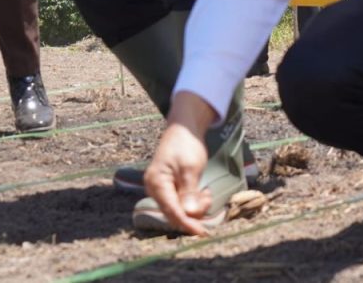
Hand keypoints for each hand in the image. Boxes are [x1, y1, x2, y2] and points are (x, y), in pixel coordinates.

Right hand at [145, 92, 217, 235]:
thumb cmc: (186, 145)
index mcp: (157, 183)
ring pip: (179, 210)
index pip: (172, 211)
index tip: (202, 232)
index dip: (187, 224)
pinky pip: (180, 203)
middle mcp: (155, 189)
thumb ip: (189, 192)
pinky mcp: (168, 189)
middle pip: (175, 213)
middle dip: (194, 212)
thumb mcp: (191, 168)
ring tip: (205, 190)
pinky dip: (193, 201)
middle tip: (207, 196)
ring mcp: (160, 190)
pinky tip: (201, 190)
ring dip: (195, 205)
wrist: (183, 129)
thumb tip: (188, 214)